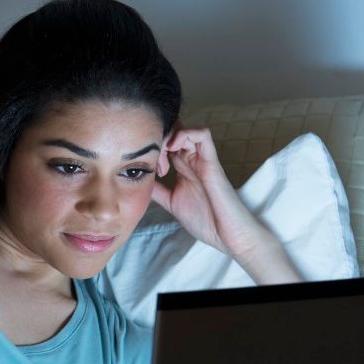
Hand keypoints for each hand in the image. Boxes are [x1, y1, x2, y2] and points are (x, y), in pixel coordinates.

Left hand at [150, 126, 266, 257]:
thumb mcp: (171, 201)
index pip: (165, 142)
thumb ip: (157, 190)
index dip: (151, 147)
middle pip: (172, 131)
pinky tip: (173, 149)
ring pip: (184, 128)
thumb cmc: (205, 220)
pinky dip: (185, 134)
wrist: (226, 234)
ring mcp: (202, 158)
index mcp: (183, 167)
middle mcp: (192, 159)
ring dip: (168, 137)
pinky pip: (202, 134)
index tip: (146, 167)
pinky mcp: (211, 161)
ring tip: (163, 158)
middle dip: (157, 140)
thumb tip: (138, 180)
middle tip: (152, 162)